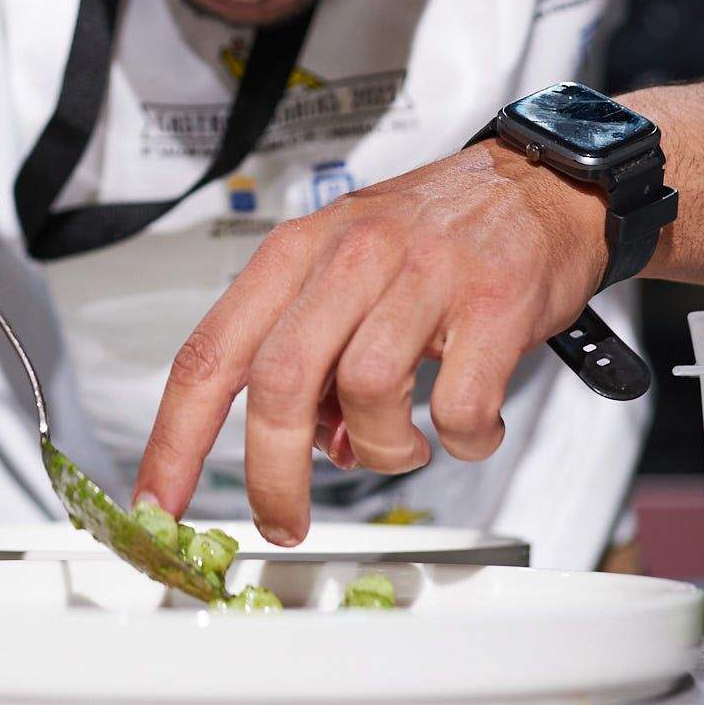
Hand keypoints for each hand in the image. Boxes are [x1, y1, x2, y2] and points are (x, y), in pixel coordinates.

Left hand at [135, 139, 609, 543]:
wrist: (545, 183)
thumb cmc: (441, 235)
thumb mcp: (352, 272)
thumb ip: (317, 355)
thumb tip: (309, 449)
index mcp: (299, 251)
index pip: (212, 352)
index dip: (176, 438)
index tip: (158, 503)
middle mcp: (352, 255)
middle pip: (279, 382)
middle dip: (273, 474)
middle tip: (285, 522)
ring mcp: (425, 274)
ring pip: (366, 392)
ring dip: (381, 449)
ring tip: (405, 443)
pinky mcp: (494, 302)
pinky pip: (457, 407)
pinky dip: (460, 440)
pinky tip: (468, 428)